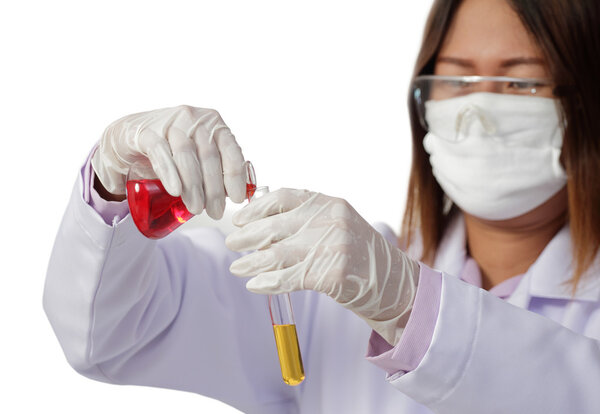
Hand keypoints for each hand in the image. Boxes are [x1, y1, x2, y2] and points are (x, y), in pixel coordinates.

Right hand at [92, 105, 245, 218]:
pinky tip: (176, 191)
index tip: (236, 199)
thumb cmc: (170, 151)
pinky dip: (170, 173)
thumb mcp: (197, 157)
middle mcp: (193, 118)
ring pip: (186, 155)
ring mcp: (169, 122)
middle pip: (209, 156)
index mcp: (213, 124)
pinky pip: (160, 152)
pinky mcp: (145, 132)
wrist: (128, 139)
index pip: (231, 150)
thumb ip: (216, 169)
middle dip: (214, 189)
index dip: (235, 176)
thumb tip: (234, 195)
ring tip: (197, 208)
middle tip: (215, 212)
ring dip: (194, 186)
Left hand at [225, 189, 419, 344]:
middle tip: (231, 244)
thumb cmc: (358, 254)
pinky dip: (267, 282)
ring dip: (251, 262)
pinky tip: (254, 284)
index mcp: (329, 203)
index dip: (256, 208)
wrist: (393, 283)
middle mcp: (330, 220)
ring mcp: (332, 247)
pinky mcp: (332, 274)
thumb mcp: (337, 225)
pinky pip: (288, 278)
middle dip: (247, 237)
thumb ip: (307, 219)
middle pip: (275, 226)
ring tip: (236, 267)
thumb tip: (261, 225)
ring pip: (276, 254)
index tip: (239, 219)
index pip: (284, 197)